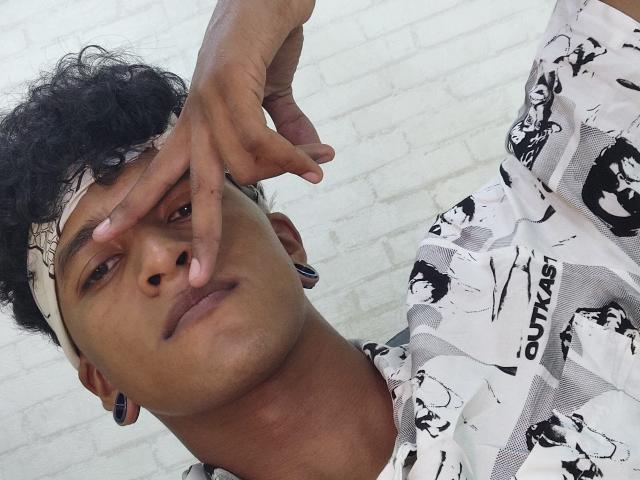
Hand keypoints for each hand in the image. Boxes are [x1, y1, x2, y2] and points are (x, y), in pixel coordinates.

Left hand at [92, 0, 333, 287]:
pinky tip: (314, 161)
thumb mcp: (276, 97)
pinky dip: (290, 155)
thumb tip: (320, 165)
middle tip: (194, 279)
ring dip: (284, 171)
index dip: (135, 206)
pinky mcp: (226, 83)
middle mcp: (193, 119)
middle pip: (184, 186)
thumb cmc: (264, 45)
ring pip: (238, 166)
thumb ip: (289, 133)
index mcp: (194, 126)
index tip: (109, 236)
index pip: (161, 174)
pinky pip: (260, 140)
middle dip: (194, 235)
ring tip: (316, 170)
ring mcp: (206, 101)